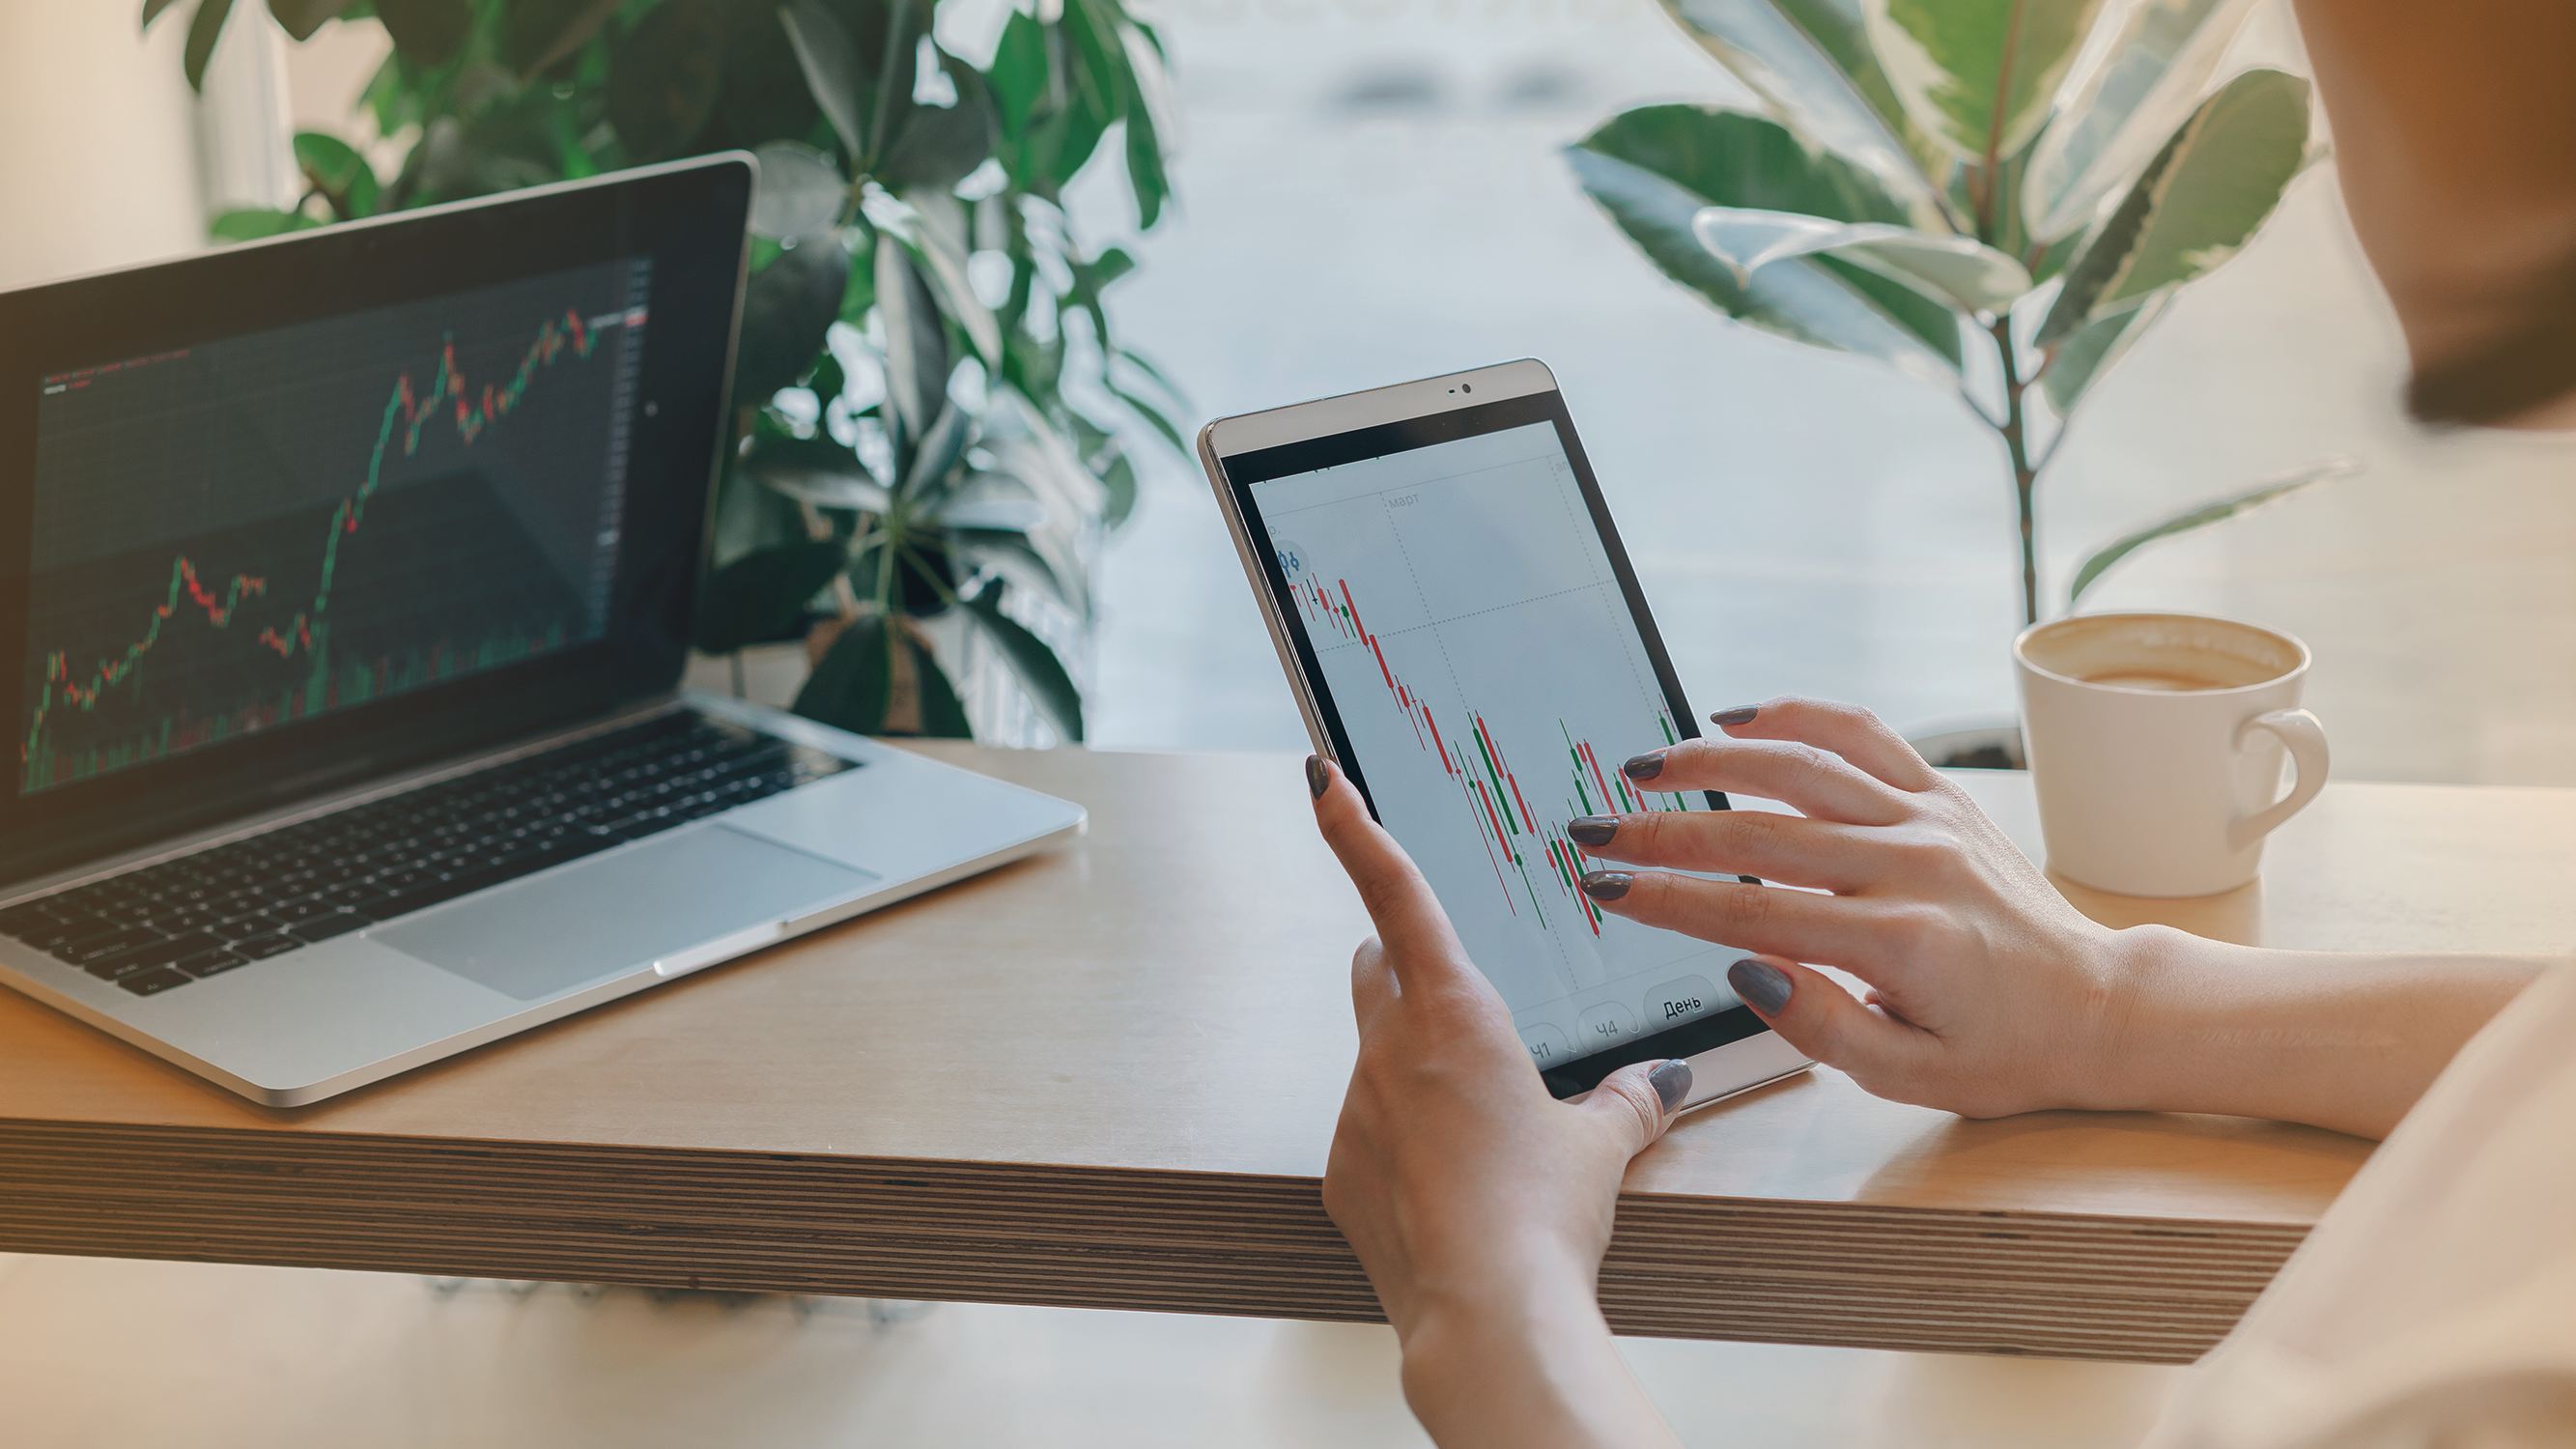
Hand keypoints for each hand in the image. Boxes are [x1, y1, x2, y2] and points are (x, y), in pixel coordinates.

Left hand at [1306, 756, 1687, 1448]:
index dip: (1355, 830)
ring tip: (1480, 1126)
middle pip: (1378, 971)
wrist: (1489, 1313)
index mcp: (1454, 1012)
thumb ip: (1625, 1101)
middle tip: (1450, 987)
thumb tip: (1656, 1083)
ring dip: (1414, 1066)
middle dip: (1405, 963)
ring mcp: (1355, 1110)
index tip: (1322, 782)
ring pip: (1374, 1056)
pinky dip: (1402, 1139)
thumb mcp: (1601, 1146)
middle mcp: (1389, 1048)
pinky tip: (1451, 1186)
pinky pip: (1367, 1132)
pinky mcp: (1341, 1172)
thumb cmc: (1543, 1216)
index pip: (1395, 894)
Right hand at [1570, 696, 2132, 1119]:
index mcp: (1897, 941)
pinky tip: (1738, 718)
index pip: (1749, 910)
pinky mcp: (1943, 797)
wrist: (2100, 1006)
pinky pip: (1862, 735)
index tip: (1606, 888)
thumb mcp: (1911, 1077)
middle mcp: (1911, 864)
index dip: (1667, 900)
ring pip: (1803, 766)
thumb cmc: (2006, 1051)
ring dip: (1713, 758)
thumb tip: (1744, 969)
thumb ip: (1820, 1028)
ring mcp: (1930, 819)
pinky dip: (1796, 716)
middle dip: (1662, 829)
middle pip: (1758, 830)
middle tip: (1594, 827)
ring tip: (1646, 766)